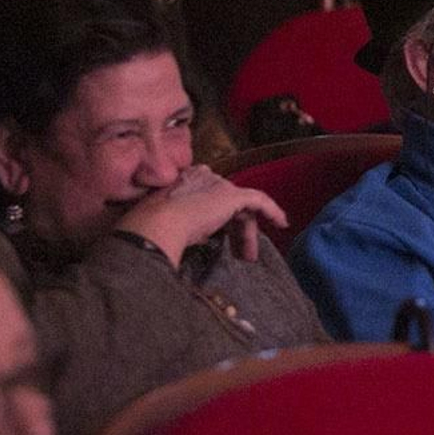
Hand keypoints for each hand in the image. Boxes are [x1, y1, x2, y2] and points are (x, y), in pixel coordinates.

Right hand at [116, 165, 287, 265]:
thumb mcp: (168, 225)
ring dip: (247, 233)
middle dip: (237, 231)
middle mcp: (203, 177)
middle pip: (229, 205)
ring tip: (248, 257)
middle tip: (240, 256)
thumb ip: (185, 225)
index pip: (210, 200)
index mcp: (185, 182)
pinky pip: (258, 200)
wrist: (154, 226)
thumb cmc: (151, 231)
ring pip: (242, 207)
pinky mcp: (230, 194)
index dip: (221, 222)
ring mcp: (217, 184)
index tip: (222, 241)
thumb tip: (195, 238)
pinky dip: (272, 210)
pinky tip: (282, 223)